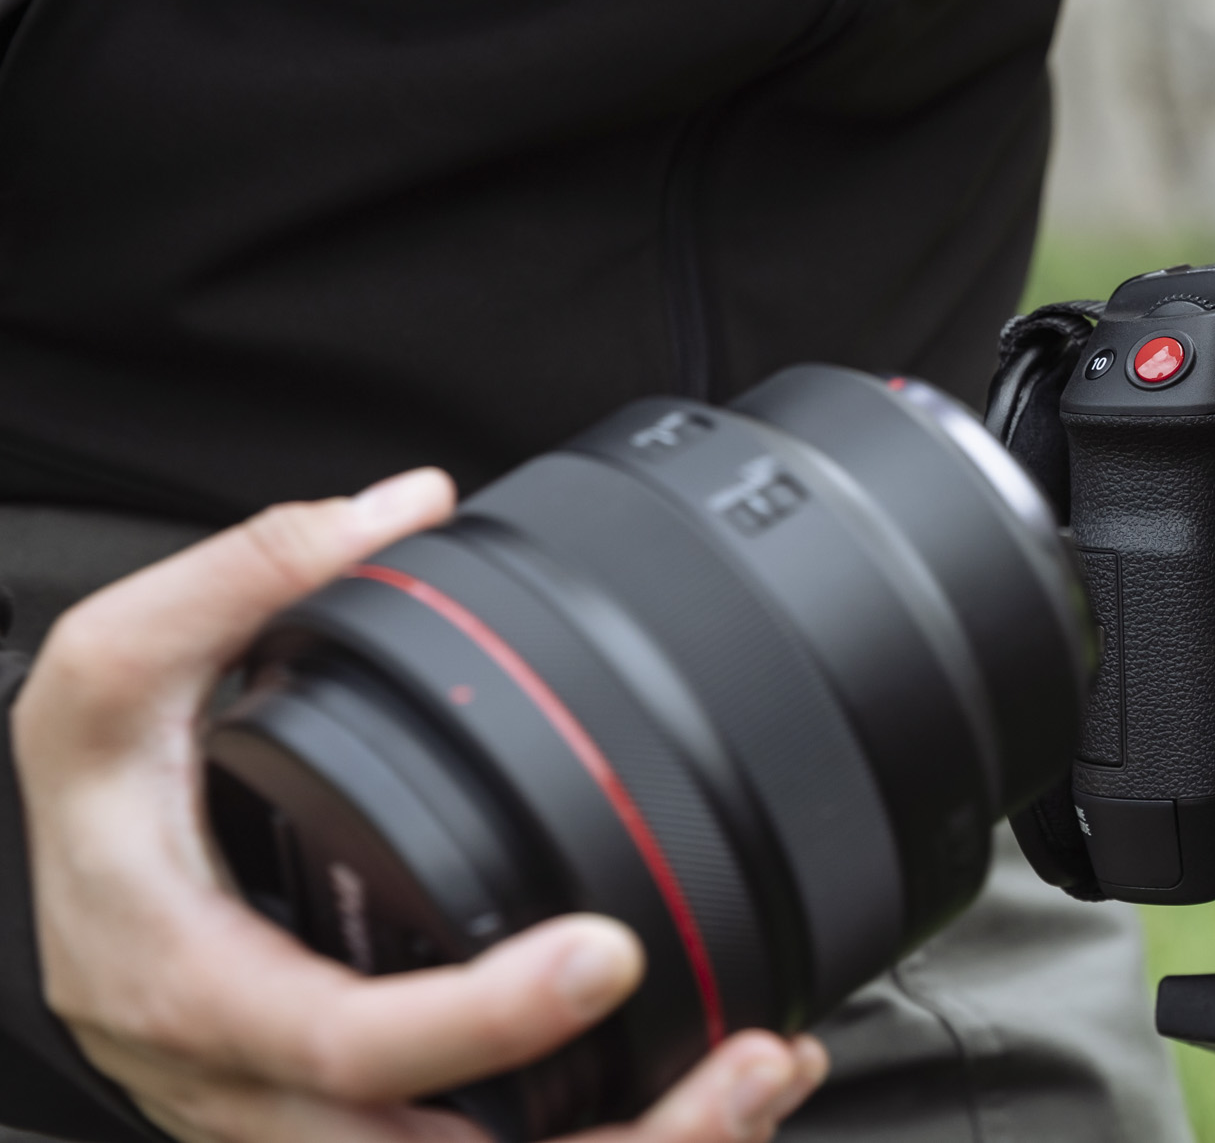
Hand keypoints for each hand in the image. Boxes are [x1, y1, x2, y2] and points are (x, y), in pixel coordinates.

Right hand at [14, 470, 830, 1142]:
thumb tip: (400, 509)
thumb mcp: (111, 679)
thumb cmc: (99, 811)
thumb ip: (243, 577)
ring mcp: (319, 1139)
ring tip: (761, 1079)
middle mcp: (260, 1100)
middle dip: (618, 1139)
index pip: (346, 1044)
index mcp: (200, 995)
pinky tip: (721, 1096)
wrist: (79, 907)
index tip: (606, 952)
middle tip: (746, 1062)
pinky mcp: (372, 1142)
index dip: (479, 1020)